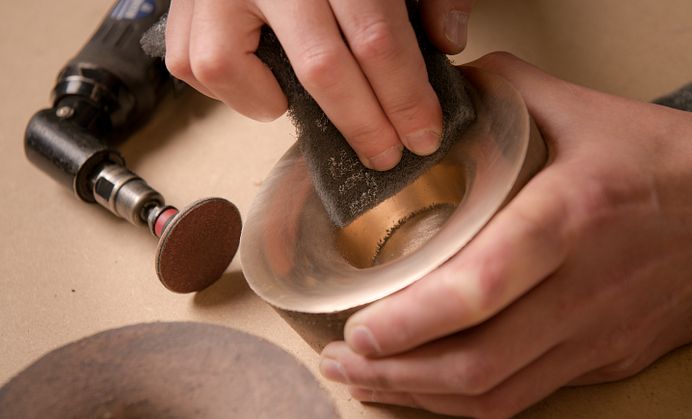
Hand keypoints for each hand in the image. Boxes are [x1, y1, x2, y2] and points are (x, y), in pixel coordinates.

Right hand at [164, 0, 474, 170]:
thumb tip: (447, 43)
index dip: (405, 97)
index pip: (376, 38)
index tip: (423, 135)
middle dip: (362, 125)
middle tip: (385, 155)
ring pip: (229, 66)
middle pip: (320, 67)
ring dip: (275, 104)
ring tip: (306, 105)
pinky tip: (262, 79)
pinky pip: (192, 60)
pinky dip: (230, 87)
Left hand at [319, 52, 691, 417]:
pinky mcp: (604, 360)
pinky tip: (428, 389)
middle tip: (343, 361)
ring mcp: (594, 337)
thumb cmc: (667, 161)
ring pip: (496, 396)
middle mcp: (580, 291)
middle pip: (478, 363)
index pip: (482, 285)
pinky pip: (524, 398)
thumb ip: (502, 94)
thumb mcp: (583, 110)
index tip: (358, 328)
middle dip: (396, 374)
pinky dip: (465, 402)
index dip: (413, 321)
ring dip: (421, 398)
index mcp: (569, 218)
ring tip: (367, 382)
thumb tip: (440, 90)